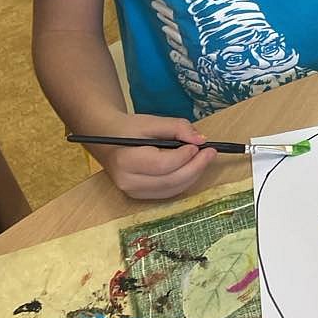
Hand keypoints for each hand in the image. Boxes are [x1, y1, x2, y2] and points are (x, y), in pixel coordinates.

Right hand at [77, 114, 218, 198]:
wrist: (107, 139)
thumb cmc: (129, 129)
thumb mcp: (151, 121)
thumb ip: (177, 127)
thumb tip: (201, 139)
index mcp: (126, 161)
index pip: (162, 164)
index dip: (184, 156)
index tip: (199, 145)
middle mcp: (128, 182)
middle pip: (170, 181)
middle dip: (195, 167)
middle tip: (211, 152)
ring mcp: (133, 193)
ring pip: (172, 190)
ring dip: (193, 175)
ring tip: (205, 158)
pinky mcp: (140, 196)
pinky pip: (168, 192)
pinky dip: (184, 180)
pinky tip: (192, 167)